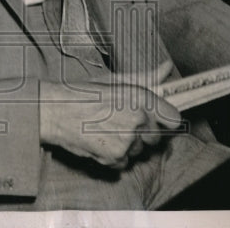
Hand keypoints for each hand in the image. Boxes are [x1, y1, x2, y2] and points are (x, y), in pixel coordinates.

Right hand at [39, 60, 181, 169]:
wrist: (55, 111)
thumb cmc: (84, 92)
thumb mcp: (115, 80)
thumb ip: (146, 78)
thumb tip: (166, 67)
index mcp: (140, 96)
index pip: (174, 118)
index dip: (166, 120)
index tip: (158, 119)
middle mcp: (137, 119)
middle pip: (156, 137)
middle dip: (144, 133)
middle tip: (124, 123)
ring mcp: (127, 140)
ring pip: (139, 150)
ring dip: (129, 144)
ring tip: (108, 130)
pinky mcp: (115, 157)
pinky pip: (125, 162)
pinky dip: (115, 156)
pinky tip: (102, 141)